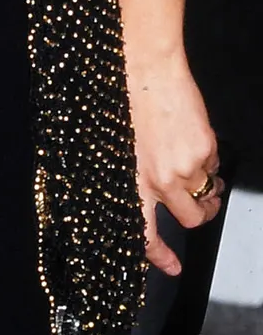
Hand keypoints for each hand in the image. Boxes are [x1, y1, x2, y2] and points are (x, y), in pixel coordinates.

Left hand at [126, 52, 220, 275]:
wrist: (144, 67)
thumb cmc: (123, 98)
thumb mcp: (118, 145)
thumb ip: (136, 173)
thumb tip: (151, 191)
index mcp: (131, 180)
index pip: (144, 232)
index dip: (160, 256)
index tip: (173, 267)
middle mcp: (159, 180)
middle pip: (191, 218)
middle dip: (199, 214)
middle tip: (199, 202)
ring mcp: (185, 166)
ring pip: (207, 194)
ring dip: (207, 188)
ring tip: (196, 167)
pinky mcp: (204, 149)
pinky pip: (215, 166)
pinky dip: (209, 159)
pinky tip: (194, 140)